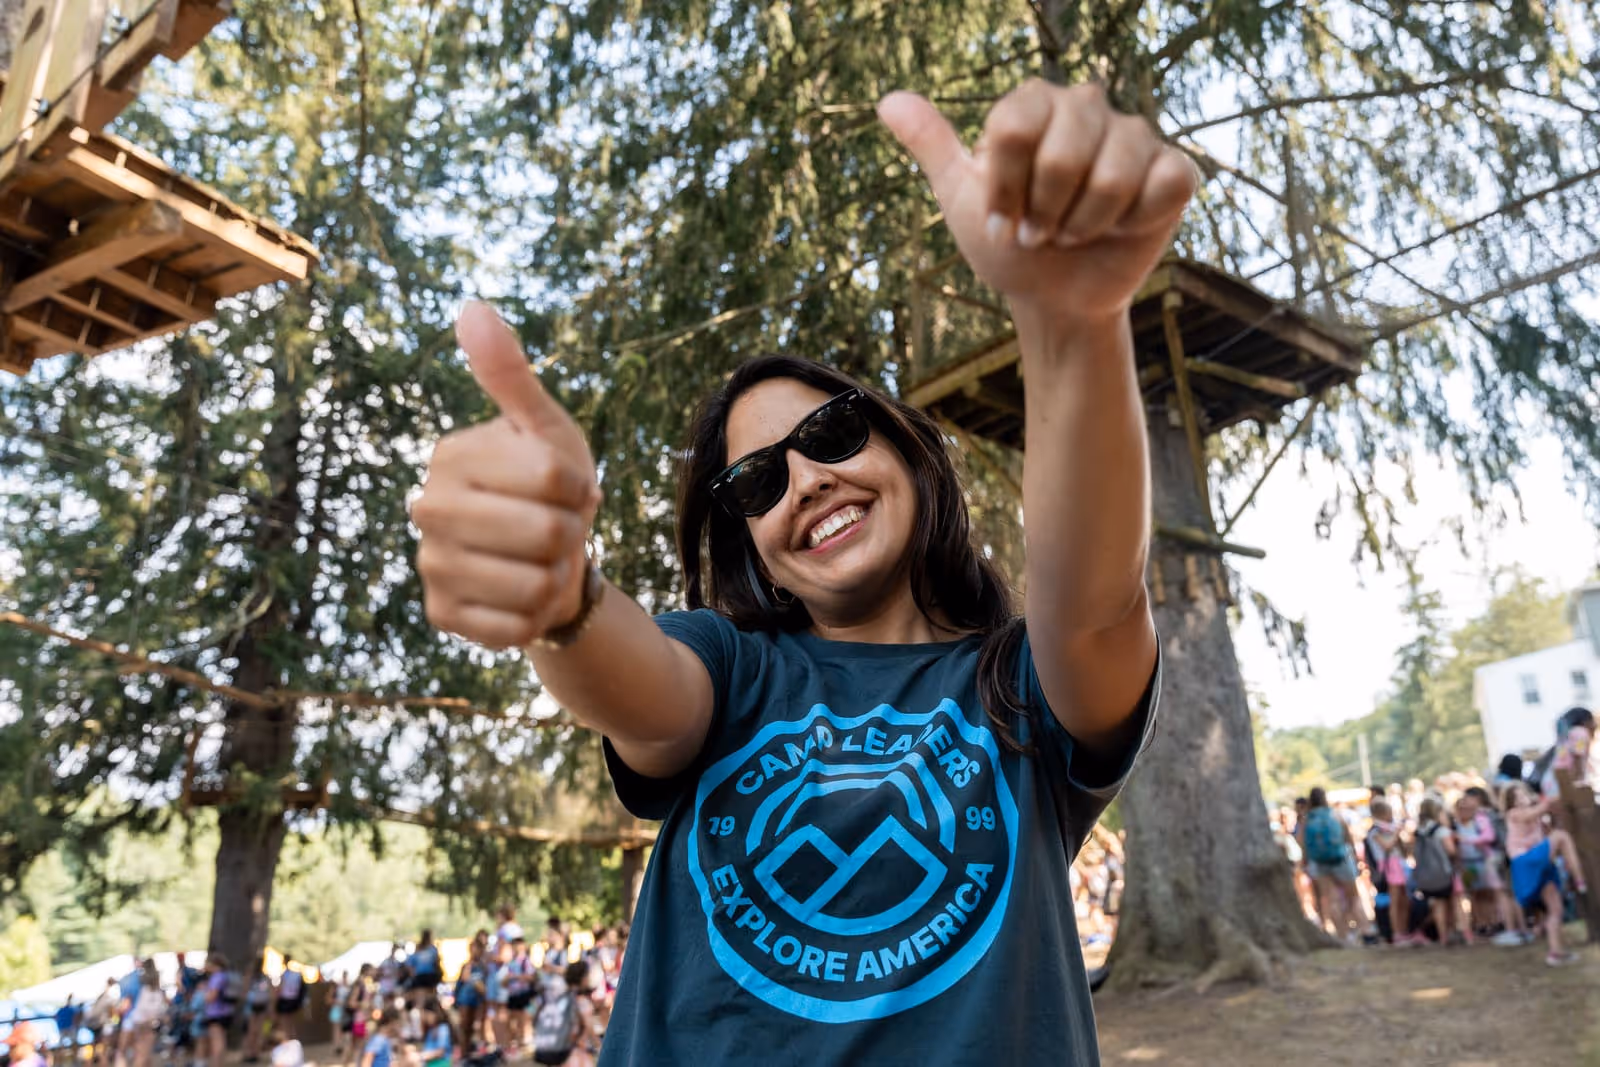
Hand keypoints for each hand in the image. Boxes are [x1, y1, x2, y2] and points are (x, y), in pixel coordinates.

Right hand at [414, 302, 600, 648]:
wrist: (543, 560)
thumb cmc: (548, 487)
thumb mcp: (544, 428)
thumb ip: (511, 375)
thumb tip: (472, 307)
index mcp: (452, 455)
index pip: (554, 479)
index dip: (581, 490)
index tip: (568, 490)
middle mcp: (426, 507)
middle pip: (547, 533)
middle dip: (572, 534)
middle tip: (558, 528)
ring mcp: (429, 564)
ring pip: (536, 584)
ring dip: (559, 576)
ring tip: (543, 561)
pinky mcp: (441, 615)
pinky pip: (517, 626)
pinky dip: (538, 615)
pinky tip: (525, 597)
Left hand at [878, 80, 1194, 325]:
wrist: (1054, 297)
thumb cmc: (1009, 243)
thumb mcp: (961, 200)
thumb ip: (932, 146)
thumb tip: (887, 101)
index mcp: (1034, 104)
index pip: (1014, 129)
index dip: (1005, 189)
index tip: (1002, 220)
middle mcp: (1087, 107)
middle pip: (1063, 154)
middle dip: (1044, 212)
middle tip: (1040, 233)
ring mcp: (1134, 135)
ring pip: (1113, 174)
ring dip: (1085, 223)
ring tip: (1073, 233)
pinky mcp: (1173, 170)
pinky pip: (1160, 186)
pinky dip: (1131, 222)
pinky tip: (1120, 228)